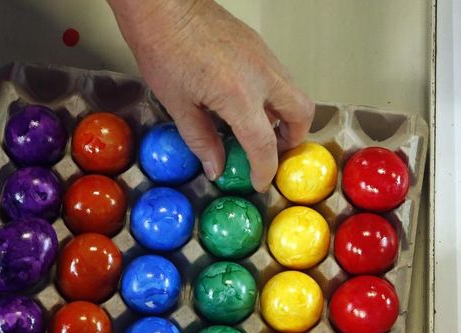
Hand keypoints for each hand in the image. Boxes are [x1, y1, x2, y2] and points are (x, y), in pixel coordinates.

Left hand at [108, 0, 314, 190]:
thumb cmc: (164, 48)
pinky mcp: (259, 47)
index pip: (264, 144)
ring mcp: (264, 57)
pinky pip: (280, 78)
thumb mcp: (178, 105)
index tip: (259, 181)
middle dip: (293, 139)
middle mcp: (261, 75)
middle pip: (301, 113)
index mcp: (238, 95)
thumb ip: (201, 141)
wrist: (165, 8)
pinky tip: (249, 106)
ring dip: (286, 117)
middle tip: (273, 154)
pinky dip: (275, 98)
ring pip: (294, 92)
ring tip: (260, 132)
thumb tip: (215, 167)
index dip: (264, 169)